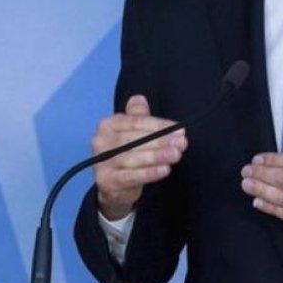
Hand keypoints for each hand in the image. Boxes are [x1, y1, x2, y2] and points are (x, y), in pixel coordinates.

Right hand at [91, 95, 185, 219]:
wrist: (115, 184)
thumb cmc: (127, 152)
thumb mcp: (133, 132)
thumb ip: (138, 116)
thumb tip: (139, 98)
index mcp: (107, 125)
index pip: (136, 122)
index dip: (160, 126)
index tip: (181, 130)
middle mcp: (100, 141)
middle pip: (134, 139)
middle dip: (161, 141)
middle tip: (182, 142)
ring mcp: (101, 162)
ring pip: (133, 158)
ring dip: (158, 156)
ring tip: (176, 154)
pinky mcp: (106, 180)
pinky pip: (130, 176)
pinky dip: (149, 173)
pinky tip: (165, 170)